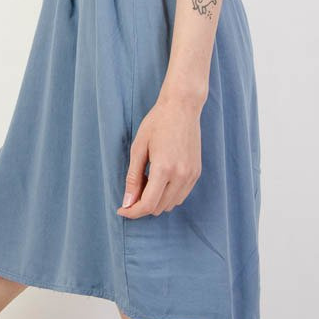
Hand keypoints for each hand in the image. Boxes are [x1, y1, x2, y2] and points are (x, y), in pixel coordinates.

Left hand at [116, 95, 201, 217]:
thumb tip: (127, 202)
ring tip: (147, 179)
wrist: (182, 107)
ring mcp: (191, 175)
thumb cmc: (157, 123)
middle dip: (142, 204)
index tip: (122, 210)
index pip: (148, 205)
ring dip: (156, 200)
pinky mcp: (196, 172)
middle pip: (159, 208)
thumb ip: (133, 178)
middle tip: (133, 187)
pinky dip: (168, 195)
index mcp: (164, 169)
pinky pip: (181, 195)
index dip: (133, 212)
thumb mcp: (139, 147)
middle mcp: (181, 175)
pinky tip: (160, 179)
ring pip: (171, 204)